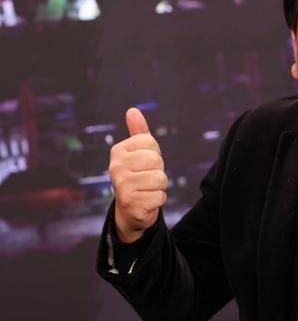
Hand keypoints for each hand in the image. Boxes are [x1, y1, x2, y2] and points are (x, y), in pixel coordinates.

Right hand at [108, 107, 167, 242]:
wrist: (131, 210)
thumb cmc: (139, 176)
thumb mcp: (140, 152)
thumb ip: (139, 132)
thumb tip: (132, 110)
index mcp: (118, 151)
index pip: (150, 142)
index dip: (154, 154)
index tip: (144, 164)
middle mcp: (115, 167)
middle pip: (156, 160)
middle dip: (158, 171)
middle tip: (146, 179)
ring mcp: (121, 186)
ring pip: (160, 179)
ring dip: (159, 187)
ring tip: (147, 190)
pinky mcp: (131, 203)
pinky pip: (160, 196)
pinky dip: (158, 200)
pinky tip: (146, 202)